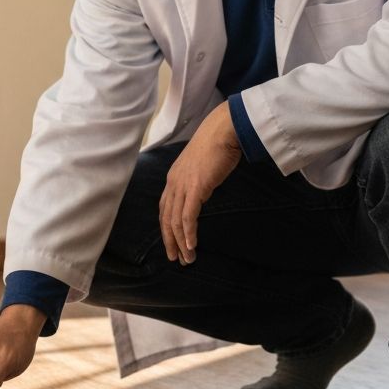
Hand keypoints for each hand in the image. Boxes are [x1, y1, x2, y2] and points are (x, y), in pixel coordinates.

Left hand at [159, 101, 241, 263]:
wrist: (223, 129)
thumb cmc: (217, 144)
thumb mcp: (202, 166)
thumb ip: (198, 180)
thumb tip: (202, 193)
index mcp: (174, 178)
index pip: (165, 208)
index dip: (167, 229)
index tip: (172, 244)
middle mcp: (174, 183)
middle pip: (166, 218)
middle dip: (170, 241)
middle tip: (177, 259)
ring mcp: (183, 185)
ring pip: (176, 220)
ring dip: (181, 242)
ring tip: (188, 258)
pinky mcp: (196, 187)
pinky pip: (188, 216)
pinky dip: (188, 233)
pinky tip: (191, 245)